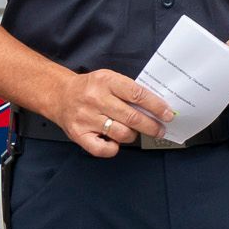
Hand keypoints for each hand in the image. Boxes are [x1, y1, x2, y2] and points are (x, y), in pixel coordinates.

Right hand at [43, 69, 172, 157]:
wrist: (60, 95)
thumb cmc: (90, 88)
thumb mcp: (109, 79)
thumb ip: (129, 90)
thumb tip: (156, 108)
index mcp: (106, 81)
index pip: (137, 95)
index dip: (156, 106)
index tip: (168, 114)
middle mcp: (95, 99)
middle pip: (132, 117)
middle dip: (151, 126)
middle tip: (160, 130)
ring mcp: (86, 118)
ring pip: (121, 134)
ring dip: (132, 136)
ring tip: (133, 132)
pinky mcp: (78, 134)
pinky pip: (103, 149)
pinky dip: (114, 148)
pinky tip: (115, 142)